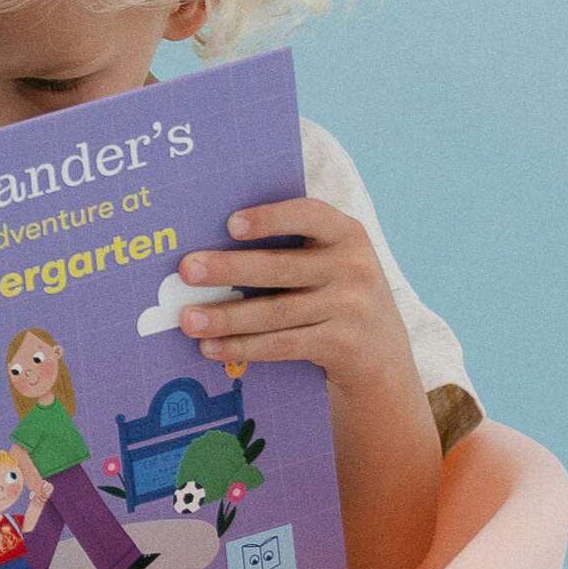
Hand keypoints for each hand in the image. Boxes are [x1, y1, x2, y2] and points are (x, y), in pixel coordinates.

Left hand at [172, 197, 415, 403]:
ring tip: (188, 320)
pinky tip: (212, 347)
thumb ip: (288, 249)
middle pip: (281, 267)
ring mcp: (350, 307)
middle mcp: (353, 267)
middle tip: (186, 270)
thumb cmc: (333, 294)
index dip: (270, 217)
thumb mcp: (328, 263)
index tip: (230, 223)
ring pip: (276, 312)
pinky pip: (282, 344)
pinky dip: (243, 347)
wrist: (381, 353)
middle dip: (229, 269)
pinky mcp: (342, 344)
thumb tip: (209, 251)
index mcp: (346, 234)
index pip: (309, 215)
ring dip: (227, 317)